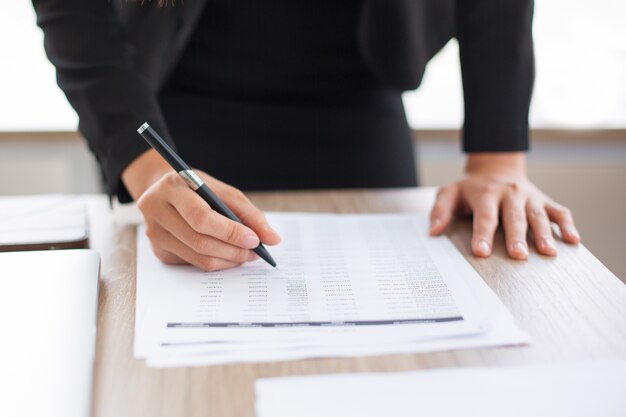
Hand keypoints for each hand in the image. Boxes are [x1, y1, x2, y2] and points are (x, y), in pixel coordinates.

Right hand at [122, 149, 280, 270]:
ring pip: (197, 257)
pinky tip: (228, 255)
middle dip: (233, 250)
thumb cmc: (198, 189)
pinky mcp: (159, 251)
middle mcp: (155, 210)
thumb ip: (249, 213)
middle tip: (255, 252)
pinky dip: (216, 262)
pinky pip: (193, 264)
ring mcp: (154, 233)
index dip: (230, 232)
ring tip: (247, 254)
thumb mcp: (223, 191)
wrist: (165, 192)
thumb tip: (272, 239)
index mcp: (172, 187)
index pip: (201, 217)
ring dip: (228, 260)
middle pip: (199, 241)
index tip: (254, 239)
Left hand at [429, 152, 579, 259]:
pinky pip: (559, 211)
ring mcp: (529, 197)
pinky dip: (567, 225)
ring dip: (544, 233)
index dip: (481, 234)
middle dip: (516, 236)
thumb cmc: (470, 189)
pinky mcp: (544, 200)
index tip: (480, 252)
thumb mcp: (449, 193)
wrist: (496, 168)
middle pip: (513, 217)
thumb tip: (433, 232)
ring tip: (548, 252)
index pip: (484, 216)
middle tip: (518, 255)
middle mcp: (509, 194)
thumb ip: (440, 211)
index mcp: (485, 193)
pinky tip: (573, 240)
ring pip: (538, 215)